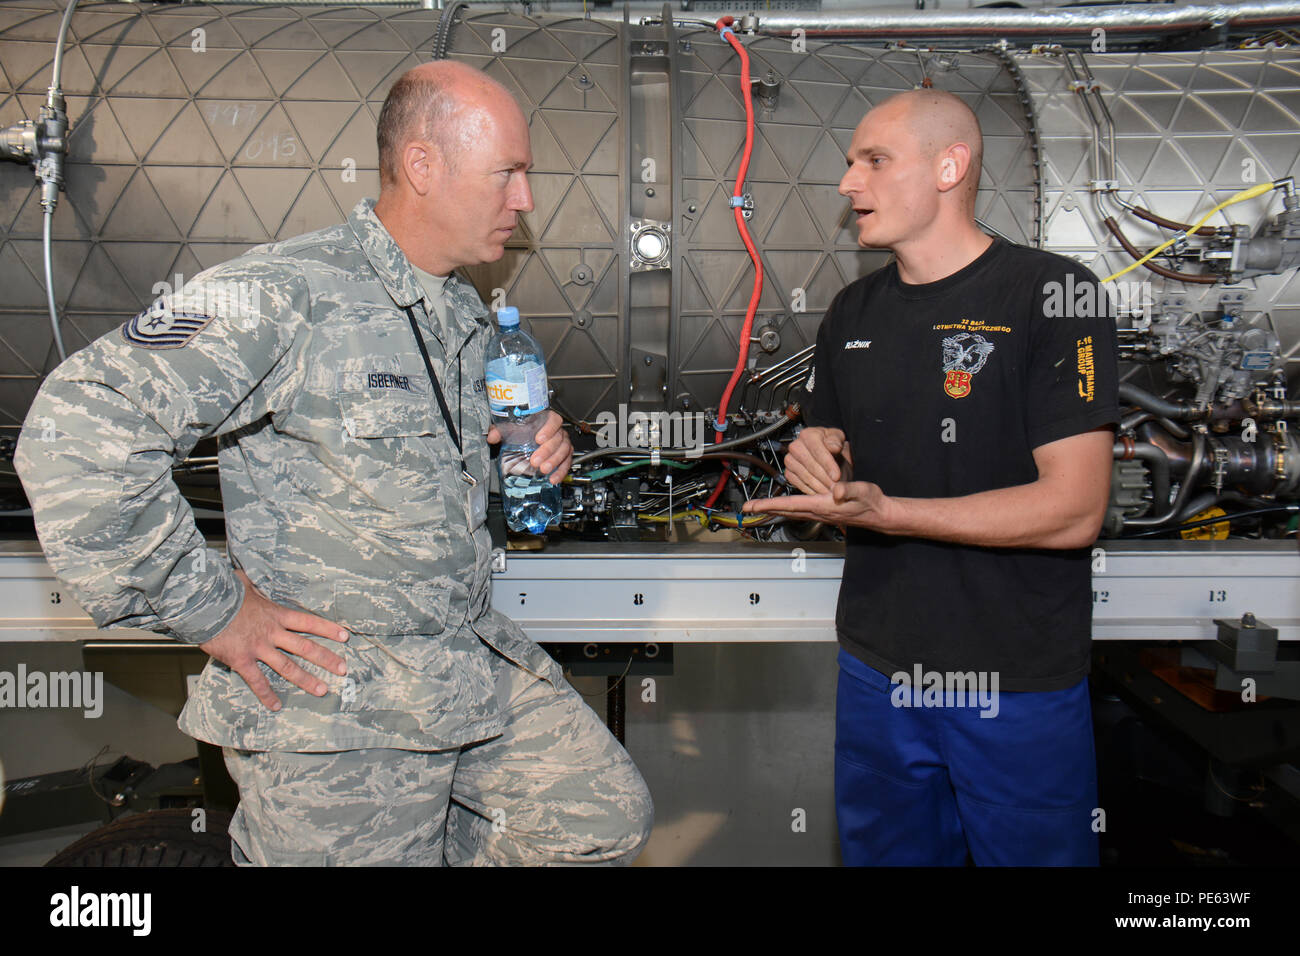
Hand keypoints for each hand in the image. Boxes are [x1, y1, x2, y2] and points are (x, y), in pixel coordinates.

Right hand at [199, 570, 349, 711]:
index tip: (345, 636)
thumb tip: (247, 575)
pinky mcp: (242, 660)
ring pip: (288, 667)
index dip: (328, 629)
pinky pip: (257, 681)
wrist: (204, 605)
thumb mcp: (243, 583)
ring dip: (306, 680)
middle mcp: (272, 632)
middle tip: (343, 669)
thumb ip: (251, 584)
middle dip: (327, 659)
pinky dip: (266, 695)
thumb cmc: (224, 593)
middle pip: (305, 647)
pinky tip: (276, 706)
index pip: (308, 621)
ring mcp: (258, 647)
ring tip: (322, 690)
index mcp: (276, 614)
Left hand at [487, 410, 571, 483]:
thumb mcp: (512, 427)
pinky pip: (566, 462)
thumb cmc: (524, 428)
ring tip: (544, 470)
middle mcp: (557, 430)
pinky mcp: (564, 455)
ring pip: (564, 450)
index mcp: (546, 419)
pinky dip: (561, 471)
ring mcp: (562, 442)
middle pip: (558, 438)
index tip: (539, 438)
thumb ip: (501, 430)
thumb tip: (492, 436)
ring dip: (554, 461)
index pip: (553, 420)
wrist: (531, 435)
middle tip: (535, 460)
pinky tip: (553, 478)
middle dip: (547, 451)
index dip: (548, 429)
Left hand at [741, 479, 890, 531]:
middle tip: (746, 510)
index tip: (753, 506)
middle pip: (785, 510)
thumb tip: (838, 491)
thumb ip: (850, 489)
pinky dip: (785, 508)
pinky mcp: (822, 512)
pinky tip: (782, 506)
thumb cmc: (871, 502)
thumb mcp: (863, 491)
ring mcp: (819, 514)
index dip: (770, 505)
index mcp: (822, 506)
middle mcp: (817, 512)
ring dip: (773, 509)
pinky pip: (798, 511)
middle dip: (765, 509)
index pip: (790, 505)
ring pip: (790, 511)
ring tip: (758, 508)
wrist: (879, 514)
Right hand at [783, 426, 851, 495]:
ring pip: (804, 476)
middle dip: (824, 478)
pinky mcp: (788, 473)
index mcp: (809, 434)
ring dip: (819, 486)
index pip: (817, 451)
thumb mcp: (839, 440)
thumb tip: (833, 446)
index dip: (828, 465)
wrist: (829, 458)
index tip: (837, 476)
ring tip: (830, 491)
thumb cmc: (833, 448)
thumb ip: (837, 441)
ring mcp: (790, 460)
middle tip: (836, 488)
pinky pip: (798, 484)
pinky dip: (810, 490)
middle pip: (810, 465)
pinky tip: (821, 492)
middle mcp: (796, 446)